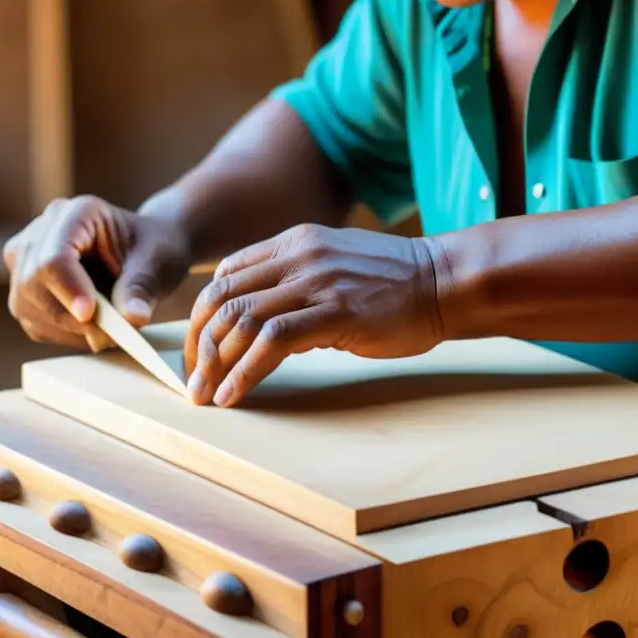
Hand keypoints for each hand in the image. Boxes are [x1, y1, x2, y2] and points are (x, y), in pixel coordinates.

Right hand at [4, 195, 192, 350]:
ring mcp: (26, 261)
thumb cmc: (155, 248)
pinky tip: (94, 331)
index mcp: (78, 213)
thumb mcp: (159, 262)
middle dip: (70, 316)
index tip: (89, 315)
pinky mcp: (25, 290)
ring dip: (69, 330)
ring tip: (110, 332)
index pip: (55, 255)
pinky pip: (34, 322)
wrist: (147, 253)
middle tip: (112, 334)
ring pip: (27, 306)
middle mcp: (41, 232)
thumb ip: (142, 286)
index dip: (68, 288)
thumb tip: (133, 317)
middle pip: (33, 282)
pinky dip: (65, 335)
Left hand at [183, 224, 446, 406]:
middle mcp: (298, 256)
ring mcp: (316, 282)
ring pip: (241, 319)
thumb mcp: (337, 265)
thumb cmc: (397, 282)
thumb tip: (263, 325)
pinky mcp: (334, 312)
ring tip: (205, 395)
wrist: (445, 281)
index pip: (226, 275)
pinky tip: (233, 394)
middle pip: (223, 297)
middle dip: (198, 343)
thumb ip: (298, 283)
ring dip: (214, 362)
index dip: (202, 315)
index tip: (198, 351)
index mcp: (295, 243)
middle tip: (193, 380)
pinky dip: (245, 371)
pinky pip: (272, 342)